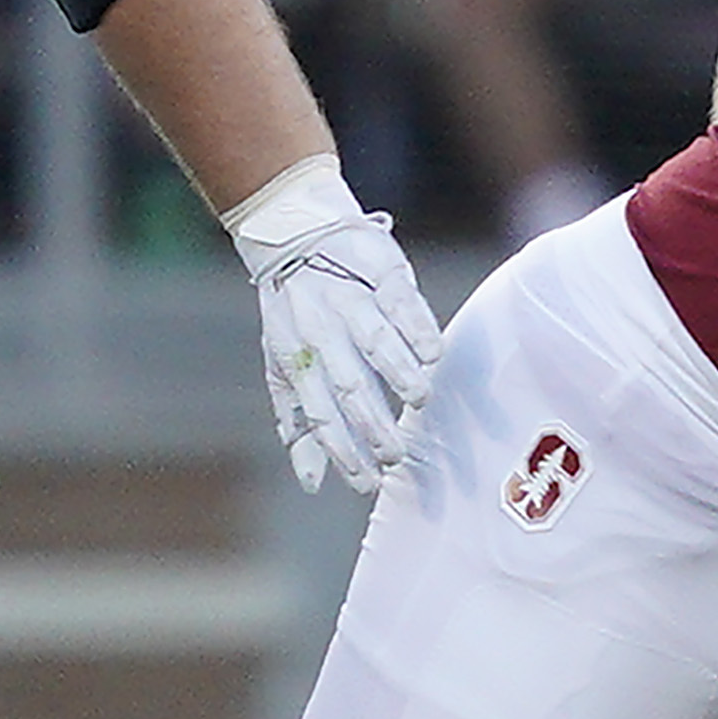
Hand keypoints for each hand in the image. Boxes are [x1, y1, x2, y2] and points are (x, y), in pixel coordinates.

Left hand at [224, 155, 446, 491]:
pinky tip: (433, 356)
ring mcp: (352, 301)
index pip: (320, 414)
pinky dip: (417, 328)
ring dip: (397, 373)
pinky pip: (401, 302)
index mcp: (298, 358)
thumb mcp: (284, 367)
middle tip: (397, 455)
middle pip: (349, 385)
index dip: (343, 451)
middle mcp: (322, 332)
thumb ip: (299, 423)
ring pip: (375, 341)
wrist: (297, 234)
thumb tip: (312, 483)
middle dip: (373, 424)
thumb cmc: (295, 315)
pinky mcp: (382, 273)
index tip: (368, 483)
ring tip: (419, 400)